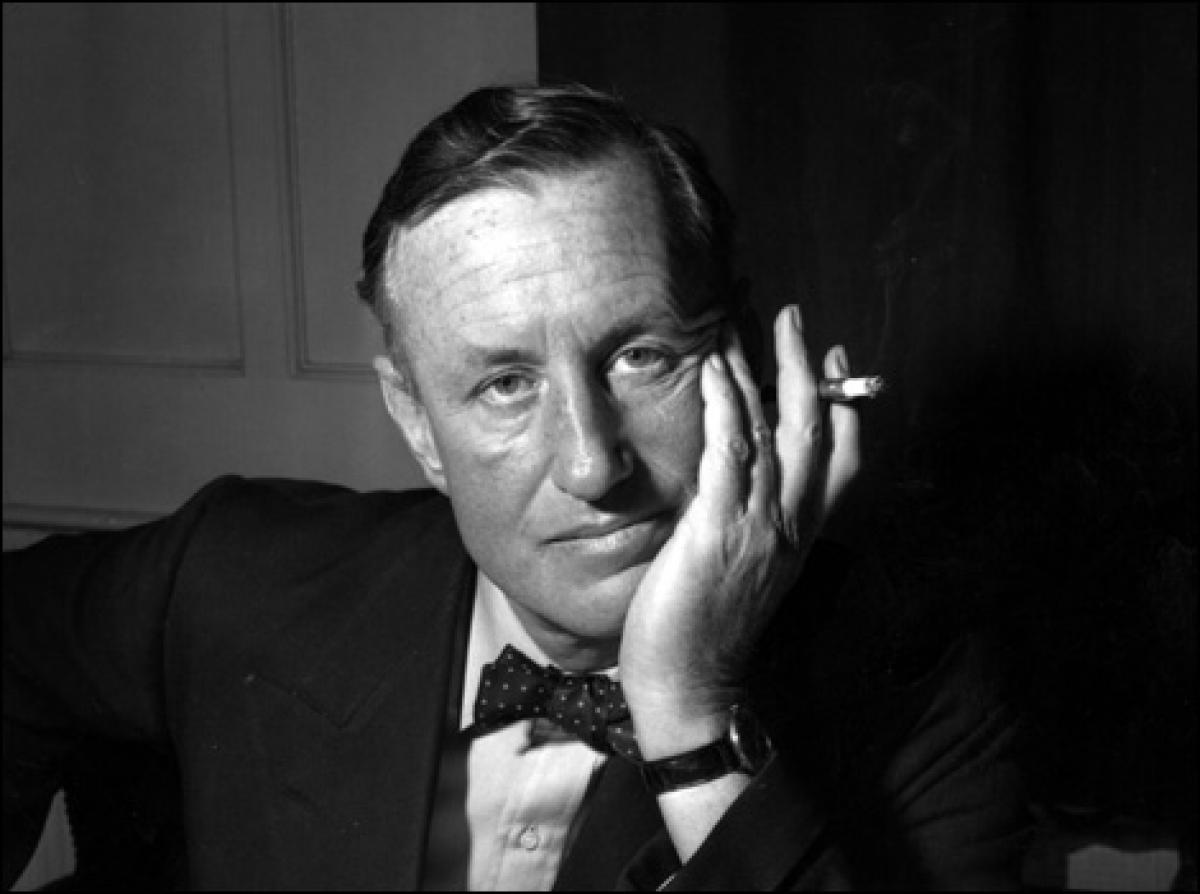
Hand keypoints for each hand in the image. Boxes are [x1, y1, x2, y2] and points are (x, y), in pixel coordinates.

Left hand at [620, 304, 860, 756]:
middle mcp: (791, 524)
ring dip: (761, 373)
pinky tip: (717, 371)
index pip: (843, 457)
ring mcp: (759, 526)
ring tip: (746, 330)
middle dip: (807, 367)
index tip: (835, 359)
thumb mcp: (747, 568)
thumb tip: (735, 474)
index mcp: (802, 533)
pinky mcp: (718, 531)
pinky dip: (727, 407)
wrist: (691, 685)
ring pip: (775, 432)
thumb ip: (753, 520)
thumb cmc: (709, 628)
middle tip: (794, 319)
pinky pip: (730, 454)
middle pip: (816, 429)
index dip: (845, 403)